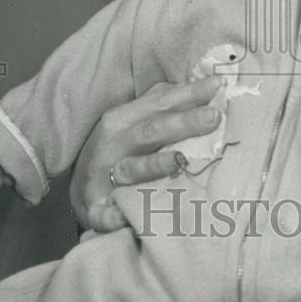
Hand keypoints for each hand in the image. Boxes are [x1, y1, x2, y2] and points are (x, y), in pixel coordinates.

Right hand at [70, 76, 222, 231]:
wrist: (81, 190)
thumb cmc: (118, 149)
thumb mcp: (132, 121)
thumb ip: (162, 104)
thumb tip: (203, 86)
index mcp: (123, 118)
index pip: (160, 102)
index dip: (189, 93)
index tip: (219, 84)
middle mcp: (113, 144)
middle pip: (152, 131)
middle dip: (183, 123)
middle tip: (214, 116)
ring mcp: (104, 177)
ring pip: (132, 168)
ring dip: (155, 164)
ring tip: (180, 160)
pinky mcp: (98, 210)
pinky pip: (107, 213)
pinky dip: (116, 215)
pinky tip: (126, 216)